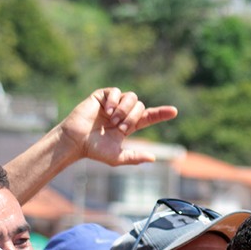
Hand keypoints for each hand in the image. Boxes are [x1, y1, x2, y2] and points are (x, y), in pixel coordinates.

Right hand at [59, 88, 177, 166]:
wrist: (76, 140)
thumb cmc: (94, 150)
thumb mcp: (117, 157)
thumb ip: (134, 157)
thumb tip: (153, 158)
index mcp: (128, 125)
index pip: (148, 117)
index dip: (161, 114)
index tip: (174, 112)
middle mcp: (123, 113)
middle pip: (140, 106)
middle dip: (133, 117)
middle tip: (120, 127)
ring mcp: (113, 103)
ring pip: (132, 97)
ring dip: (125, 109)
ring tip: (112, 120)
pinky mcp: (102, 96)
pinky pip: (117, 92)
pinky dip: (114, 101)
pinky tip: (106, 111)